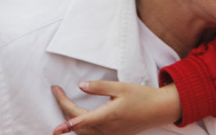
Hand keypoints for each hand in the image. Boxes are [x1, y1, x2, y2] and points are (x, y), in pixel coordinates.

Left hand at [51, 81, 179, 134]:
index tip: (56, 127)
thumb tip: (80, 86)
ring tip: (63, 102)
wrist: (158, 110)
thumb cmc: (140, 96)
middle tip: (57, 92)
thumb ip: (99, 87)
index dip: (67, 123)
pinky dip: (81, 127)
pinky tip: (77, 118)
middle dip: (64, 109)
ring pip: (84, 133)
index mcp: (109, 116)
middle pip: (79, 126)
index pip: (82, 121)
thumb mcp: (120, 87)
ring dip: (71, 120)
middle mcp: (108, 130)